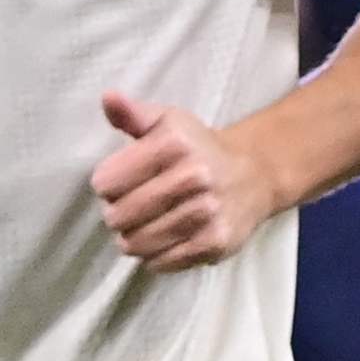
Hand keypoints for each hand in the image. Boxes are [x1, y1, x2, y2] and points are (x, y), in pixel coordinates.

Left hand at [93, 91, 281, 271]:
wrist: (254, 177)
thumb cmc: (198, 148)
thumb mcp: (167, 122)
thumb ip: (132, 114)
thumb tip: (108, 98)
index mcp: (174, 144)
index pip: (108, 182)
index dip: (106, 185)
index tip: (117, 183)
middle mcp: (193, 177)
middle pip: (119, 216)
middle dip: (116, 215)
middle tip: (128, 209)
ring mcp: (205, 213)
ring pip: (136, 243)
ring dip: (131, 238)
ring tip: (142, 226)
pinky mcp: (213, 243)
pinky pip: (160, 262)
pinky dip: (153, 256)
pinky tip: (162, 240)